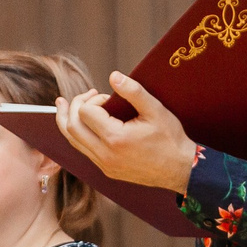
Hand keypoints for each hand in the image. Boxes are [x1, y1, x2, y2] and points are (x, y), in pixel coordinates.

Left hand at [55, 72, 198, 192]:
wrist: (181, 169)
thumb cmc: (170, 139)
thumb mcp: (155, 110)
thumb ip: (133, 91)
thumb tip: (113, 76)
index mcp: (115, 139)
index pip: (85, 113)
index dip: (92, 100)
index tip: (107, 97)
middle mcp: (105, 155)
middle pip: (71, 128)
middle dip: (72, 107)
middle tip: (85, 96)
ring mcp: (104, 165)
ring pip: (73, 142)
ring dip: (68, 121)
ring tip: (65, 106)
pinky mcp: (107, 171)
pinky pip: (83, 151)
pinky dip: (79, 135)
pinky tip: (83, 124)